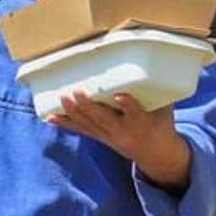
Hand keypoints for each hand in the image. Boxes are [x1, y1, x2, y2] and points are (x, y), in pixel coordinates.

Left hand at [46, 91, 190, 189]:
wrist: (156, 154)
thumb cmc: (161, 124)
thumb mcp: (165, 109)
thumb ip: (157, 90)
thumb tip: (154, 61)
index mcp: (142, 123)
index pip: (135, 113)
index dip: (128, 105)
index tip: (120, 96)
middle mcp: (123, 131)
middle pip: (104, 119)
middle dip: (89, 106)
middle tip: (77, 92)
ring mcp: (109, 136)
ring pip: (89, 125)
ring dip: (73, 112)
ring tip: (62, 97)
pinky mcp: (100, 138)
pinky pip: (81, 130)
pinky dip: (65, 124)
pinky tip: (50, 117)